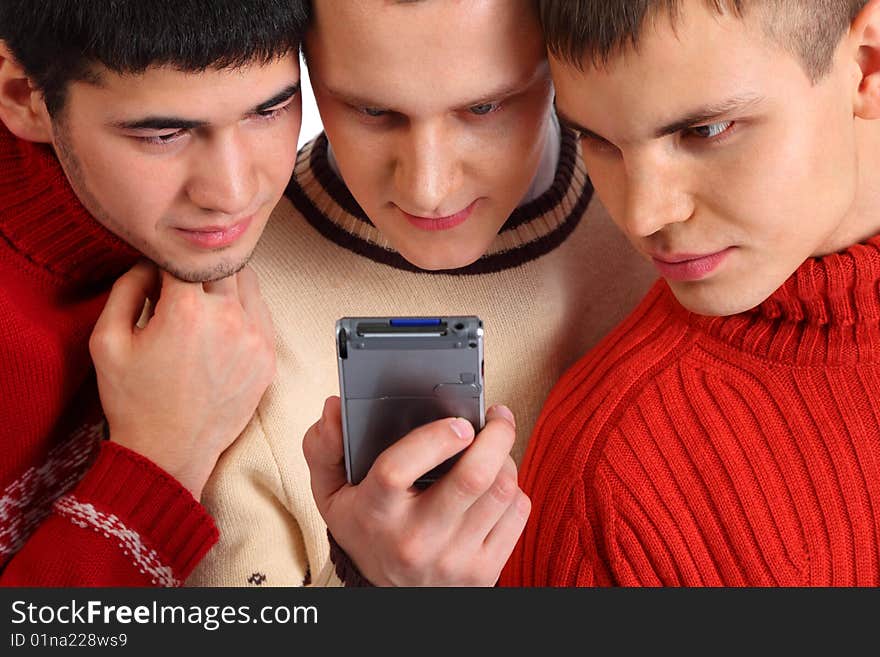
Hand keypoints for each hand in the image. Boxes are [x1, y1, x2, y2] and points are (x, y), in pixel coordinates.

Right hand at [89, 261, 275, 498]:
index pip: (183, 257)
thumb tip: (150, 263)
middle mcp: (228, 318)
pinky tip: (221, 327)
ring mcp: (255, 338)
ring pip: (248, 283)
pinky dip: (243, 309)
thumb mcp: (107, 341)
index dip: (167, 261)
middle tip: (181, 291)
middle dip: (199, 269)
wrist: (169, 452)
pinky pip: (262, 312)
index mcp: (186, 310)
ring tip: (202, 308)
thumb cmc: (134, 400)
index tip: (158, 276)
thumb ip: (126, 288)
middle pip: (221, 263)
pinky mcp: (268, 356)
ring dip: (225, 284)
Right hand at [303, 396, 530, 585]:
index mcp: (375, 514)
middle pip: (471, 478)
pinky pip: (516, 514)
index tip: (457, 421)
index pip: (397, 469)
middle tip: (497, 416)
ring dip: (506, 458)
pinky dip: (513, 488)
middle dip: (495, 436)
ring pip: (501, 491)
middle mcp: (415, 540)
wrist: (392, 594)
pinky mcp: (483, 571)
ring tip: (496, 445)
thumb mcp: (332, 493)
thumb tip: (335, 408)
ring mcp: (453, 559)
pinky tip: (498, 481)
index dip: (433, 438)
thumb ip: (324, 448)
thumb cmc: (367, 529)